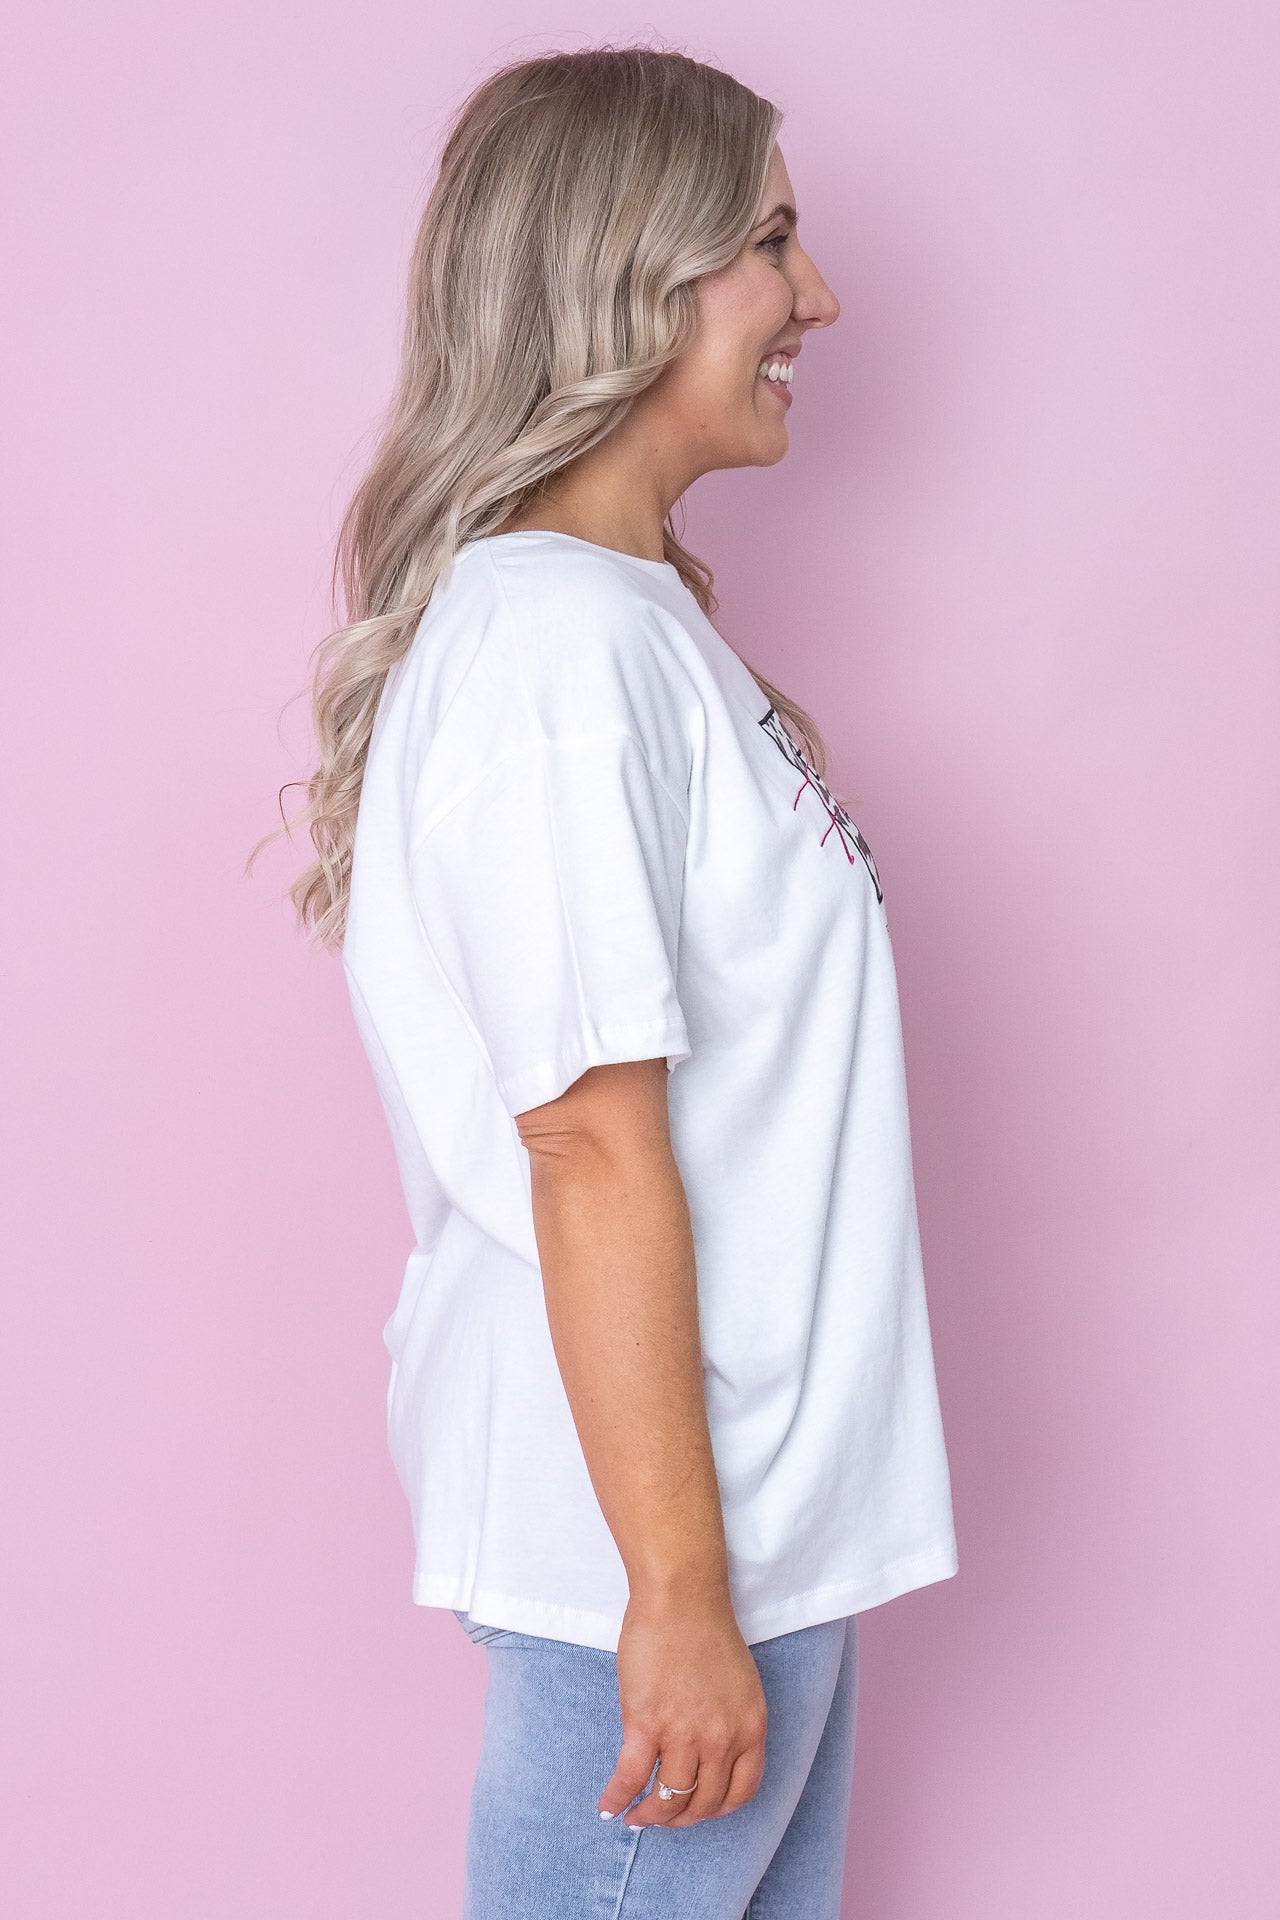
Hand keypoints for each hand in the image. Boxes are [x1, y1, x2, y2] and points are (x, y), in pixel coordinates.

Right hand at [597, 1589, 767, 1829]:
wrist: (681, 1596)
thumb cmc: (706, 1629)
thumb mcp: (739, 1685)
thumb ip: (728, 1722)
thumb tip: (704, 1753)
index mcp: (751, 1728)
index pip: (741, 1792)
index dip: (716, 1809)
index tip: (699, 1809)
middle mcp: (722, 1739)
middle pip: (703, 1803)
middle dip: (680, 1819)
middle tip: (662, 1817)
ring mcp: (684, 1734)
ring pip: (668, 1799)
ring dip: (650, 1816)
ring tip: (636, 1818)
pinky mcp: (647, 1724)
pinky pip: (630, 1778)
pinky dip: (617, 1799)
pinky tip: (608, 1808)